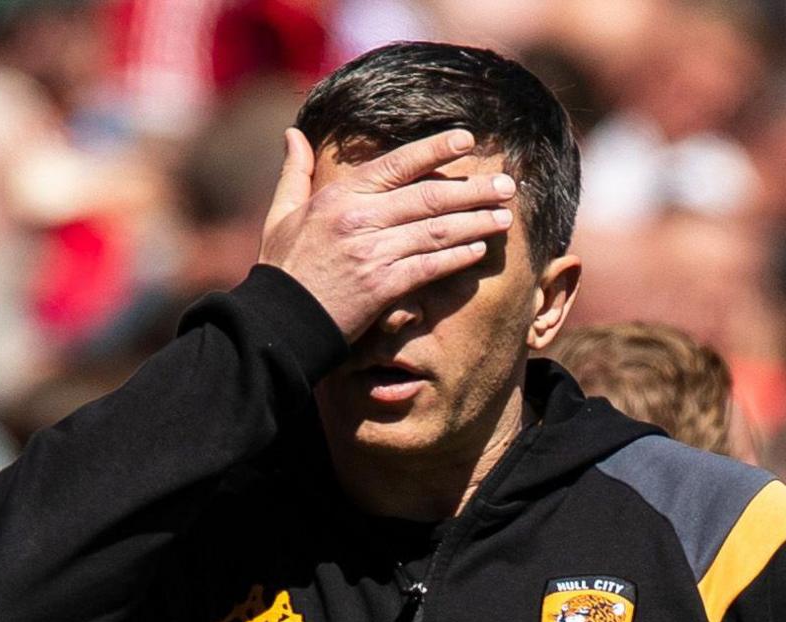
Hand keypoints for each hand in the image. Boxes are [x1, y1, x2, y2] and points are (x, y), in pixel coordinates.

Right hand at [257, 126, 521, 342]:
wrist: (279, 323)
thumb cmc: (283, 269)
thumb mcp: (281, 214)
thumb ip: (294, 173)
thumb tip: (292, 134)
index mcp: (340, 196)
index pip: (398, 164)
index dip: (436, 149)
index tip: (467, 140)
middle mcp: (359, 219)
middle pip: (428, 196)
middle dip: (473, 189)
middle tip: (506, 184)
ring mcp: (372, 253)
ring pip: (436, 230)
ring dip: (475, 222)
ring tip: (504, 216)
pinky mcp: (382, 286)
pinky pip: (429, 266)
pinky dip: (457, 256)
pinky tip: (479, 249)